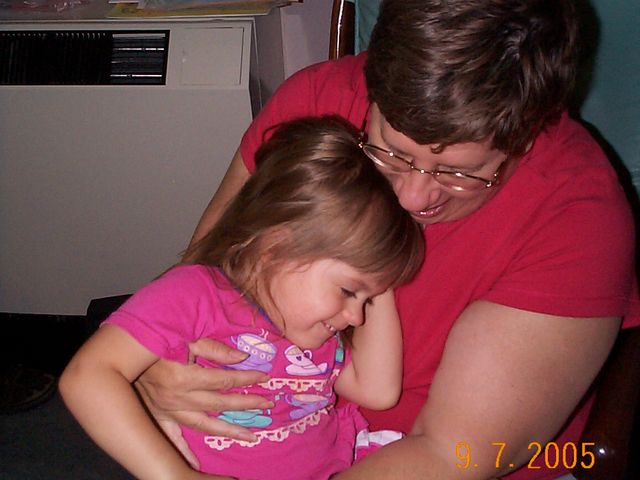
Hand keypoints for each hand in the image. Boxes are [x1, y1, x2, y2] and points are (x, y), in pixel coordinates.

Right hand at [135, 338, 273, 460]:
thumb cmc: (156, 341)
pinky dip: (184, 451)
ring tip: (250, 437)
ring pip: (203, 424)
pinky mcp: (158, 415)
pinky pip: (172, 437)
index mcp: (185, 377)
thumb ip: (214, 349)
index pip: (225, 379)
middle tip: (267, 405)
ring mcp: (167, 410)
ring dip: (228, 430)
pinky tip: (196, 466)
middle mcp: (177, 398)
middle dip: (246, 404)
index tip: (265, 378)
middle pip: (219, 404)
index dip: (247, 378)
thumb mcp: (186, 337)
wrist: (119, 354)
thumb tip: (241, 358)